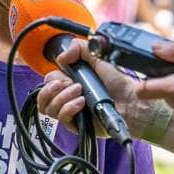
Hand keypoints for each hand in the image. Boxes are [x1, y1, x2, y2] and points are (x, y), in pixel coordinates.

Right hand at [37, 39, 155, 139]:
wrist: (130, 101)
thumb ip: (78, 48)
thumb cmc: (118, 82)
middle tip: (73, 84)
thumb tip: (60, 57)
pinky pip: (61, 118)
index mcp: (71, 81)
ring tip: (80, 92)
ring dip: (62, 97)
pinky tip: (82, 103)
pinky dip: (69, 107)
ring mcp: (70, 111)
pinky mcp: (75, 125)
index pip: (48, 81)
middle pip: (42, 96)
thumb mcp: (98, 56)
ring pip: (48, 108)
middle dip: (54, 87)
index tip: (67, 75)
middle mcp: (68, 97)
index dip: (53, 78)